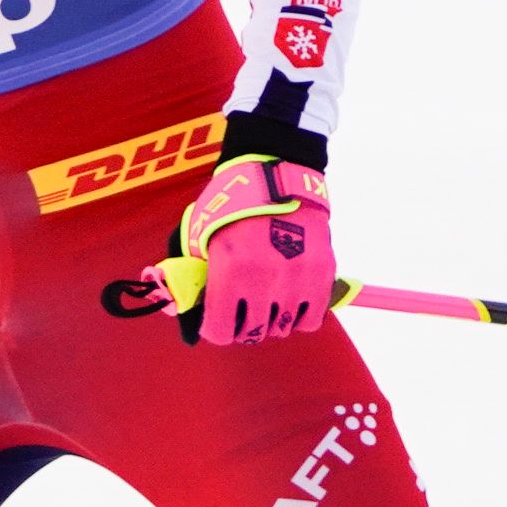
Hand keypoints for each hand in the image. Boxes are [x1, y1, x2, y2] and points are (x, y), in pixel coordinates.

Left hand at [162, 156, 334, 348]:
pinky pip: (310, 320)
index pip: (220, 330)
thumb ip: (194, 273)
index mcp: (230, 268)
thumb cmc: (233, 204)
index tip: (216, 322)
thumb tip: (184, 308)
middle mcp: (264, 277)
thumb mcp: (201, 233)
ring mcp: (296, 277)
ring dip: (271, 320)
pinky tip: (289, 299)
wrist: (277, 173)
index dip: (215, 329)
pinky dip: (299, 316)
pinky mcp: (322, 273)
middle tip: (242, 313)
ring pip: (282, 328)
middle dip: (243, 327)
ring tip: (266, 300)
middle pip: (253, 333)